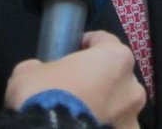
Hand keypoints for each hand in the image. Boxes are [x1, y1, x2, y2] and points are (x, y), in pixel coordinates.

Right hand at [4, 31, 145, 128]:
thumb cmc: (45, 95)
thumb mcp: (29, 71)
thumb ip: (41, 66)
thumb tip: (39, 71)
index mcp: (116, 57)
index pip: (104, 41)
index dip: (86, 44)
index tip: (73, 51)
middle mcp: (132, 85)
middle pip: (116, 75)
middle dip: (99, 78)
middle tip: (75, 86)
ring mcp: (132, 117)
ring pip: (119, 105)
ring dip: (104, 105)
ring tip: (80, 111)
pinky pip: (115, 127)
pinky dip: (104, 125)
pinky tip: (84, 125)